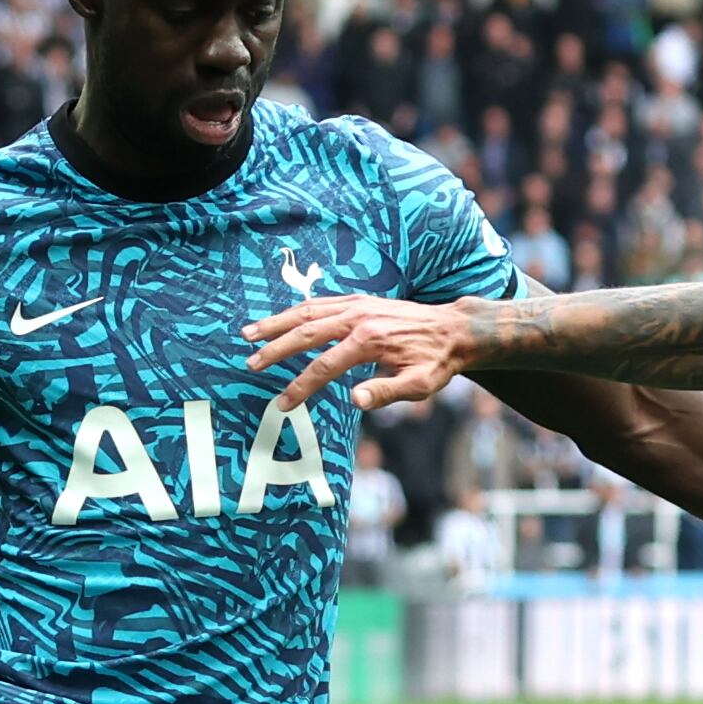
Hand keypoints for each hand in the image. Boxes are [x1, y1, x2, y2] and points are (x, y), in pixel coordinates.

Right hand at [247, 291, 481, 411]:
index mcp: (369, 341)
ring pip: (307, 311)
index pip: (323, 366)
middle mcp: (358, 318)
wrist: (453, 329)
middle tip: (250, 363)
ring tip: (248, 333)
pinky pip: (320, 303)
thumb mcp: (418, 385)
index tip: (282, 403)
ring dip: (276, 322)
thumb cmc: (435, 362)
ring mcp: (357, 305)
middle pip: (306, 333)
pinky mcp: (358, 300)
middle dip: (275, 349)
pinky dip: (295, 311)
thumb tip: (353, 400)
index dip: (300, 386)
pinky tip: (279, 321)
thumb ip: (385, 391)